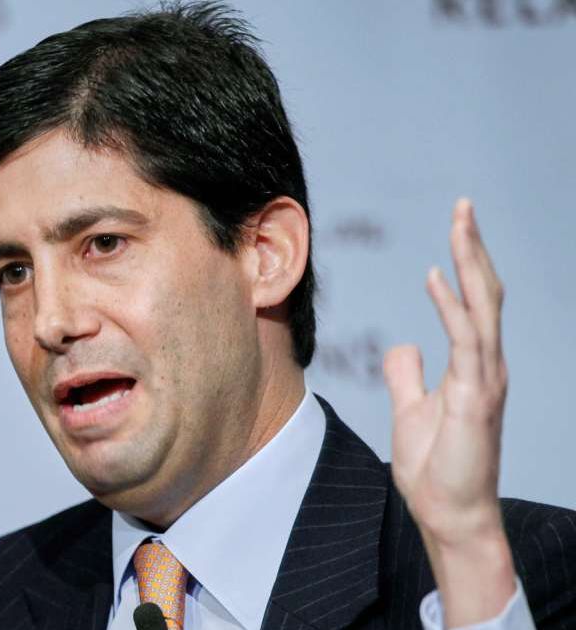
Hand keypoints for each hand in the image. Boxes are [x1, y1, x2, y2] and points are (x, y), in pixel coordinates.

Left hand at [384, 199, 514, 626]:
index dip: (465, 264)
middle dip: (473, 247)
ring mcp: (485, 381)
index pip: (472, 303)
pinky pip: (467, 342)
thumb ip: (408, 375)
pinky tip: (438, 277)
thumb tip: (404, 344)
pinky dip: (453, 307)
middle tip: (463, 205)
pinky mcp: (475, 398)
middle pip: (484, 294)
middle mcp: (485, 366)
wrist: (448, 514)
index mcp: (472, 367)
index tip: (456, 225)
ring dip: (470, 262)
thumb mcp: (411, 410)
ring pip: (482, 307)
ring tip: (460, 221)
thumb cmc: (435, 468)